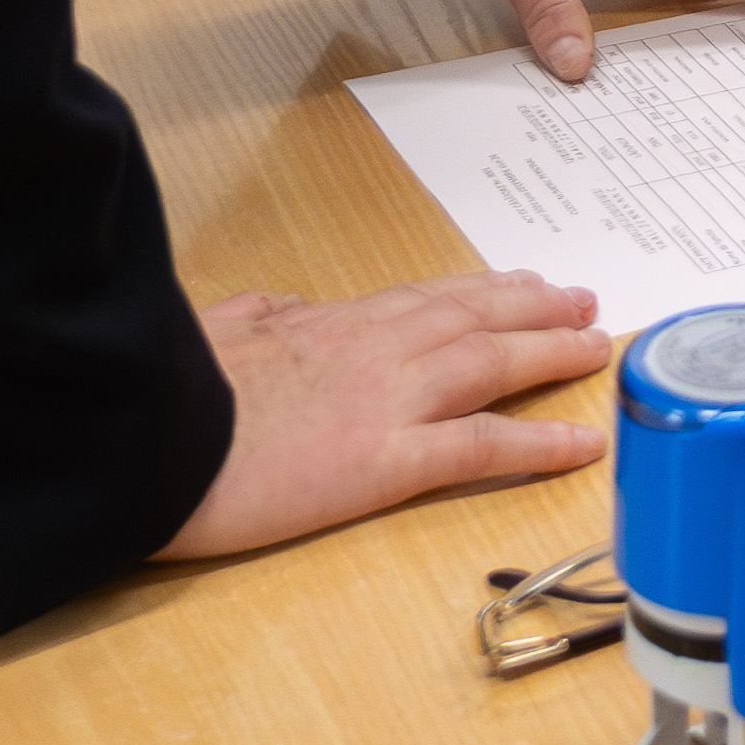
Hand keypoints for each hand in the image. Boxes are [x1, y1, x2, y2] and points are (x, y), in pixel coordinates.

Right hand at [150, 275, 612, 561]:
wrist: (149, 437)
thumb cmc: (171, 391)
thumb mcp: (214, 332)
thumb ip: (255, 318)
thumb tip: (273, 308)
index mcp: (329, 323)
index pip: (423, 298)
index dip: (478, 291)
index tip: (516, 284)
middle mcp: (373, 349)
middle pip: (473, 317)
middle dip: (535, 307)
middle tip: (581, 303)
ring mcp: (387, 401)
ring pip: (492, 363)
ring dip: (552, 351)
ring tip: (596, 345)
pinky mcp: (386, 460)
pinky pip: (482, 446)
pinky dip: (539, 441)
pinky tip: (582, 443)